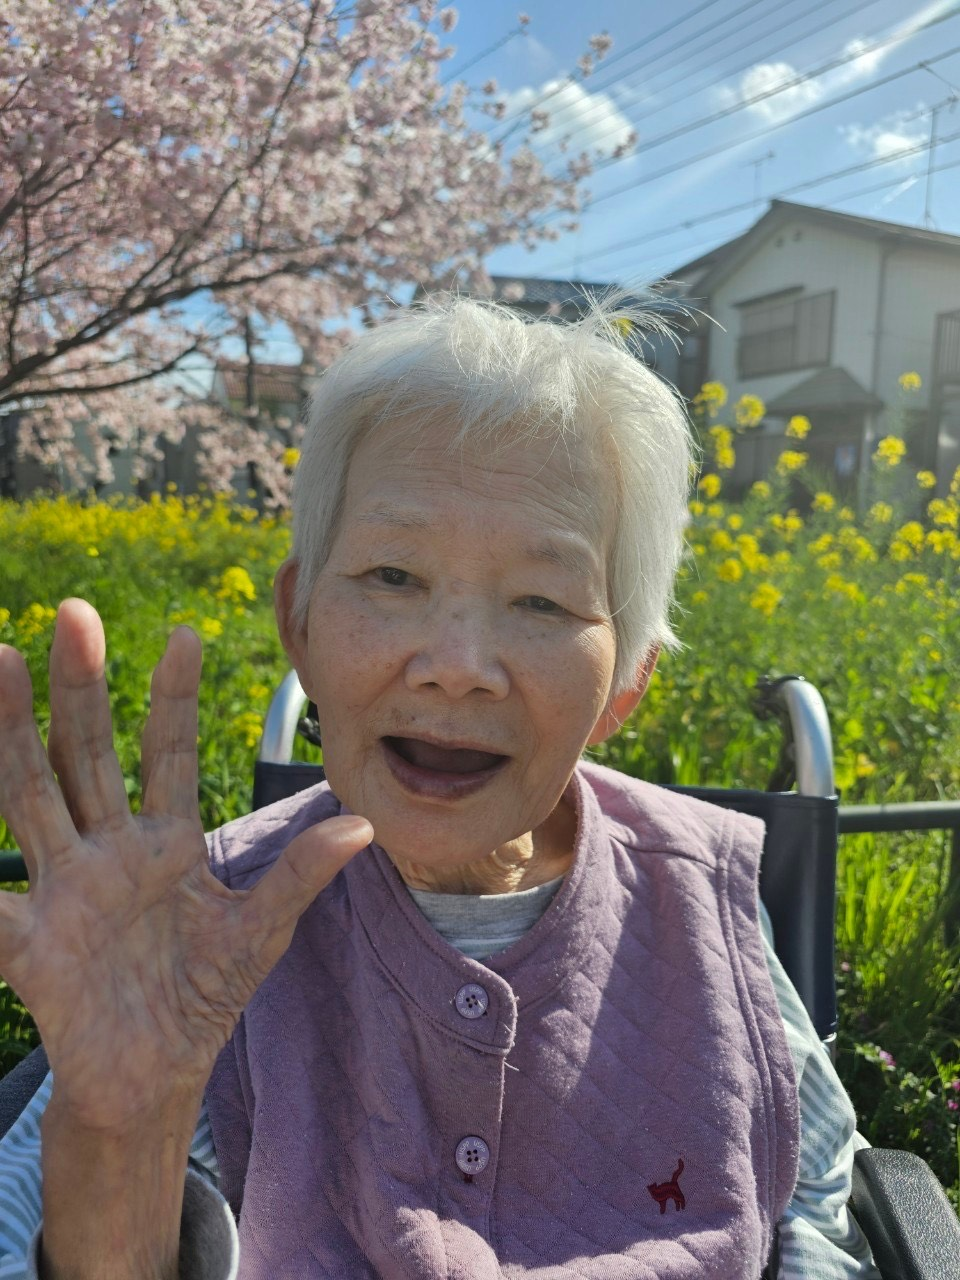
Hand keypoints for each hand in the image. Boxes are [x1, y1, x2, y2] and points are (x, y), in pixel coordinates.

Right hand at [0, 599, 371, 1131]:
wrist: (153, 1078)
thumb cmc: (202, 997)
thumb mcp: (259, 932)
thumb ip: (299, 877)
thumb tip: (364, 824)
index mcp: (165, 844)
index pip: (168, 754)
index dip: (174, 697)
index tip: (186, 632)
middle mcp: (108, 852)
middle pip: (87, 754)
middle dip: (81, 687)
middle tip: (74, 613)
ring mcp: (65, 890)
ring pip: (32, 796)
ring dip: (12, 734)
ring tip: (1, 659)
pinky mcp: (32, 944)